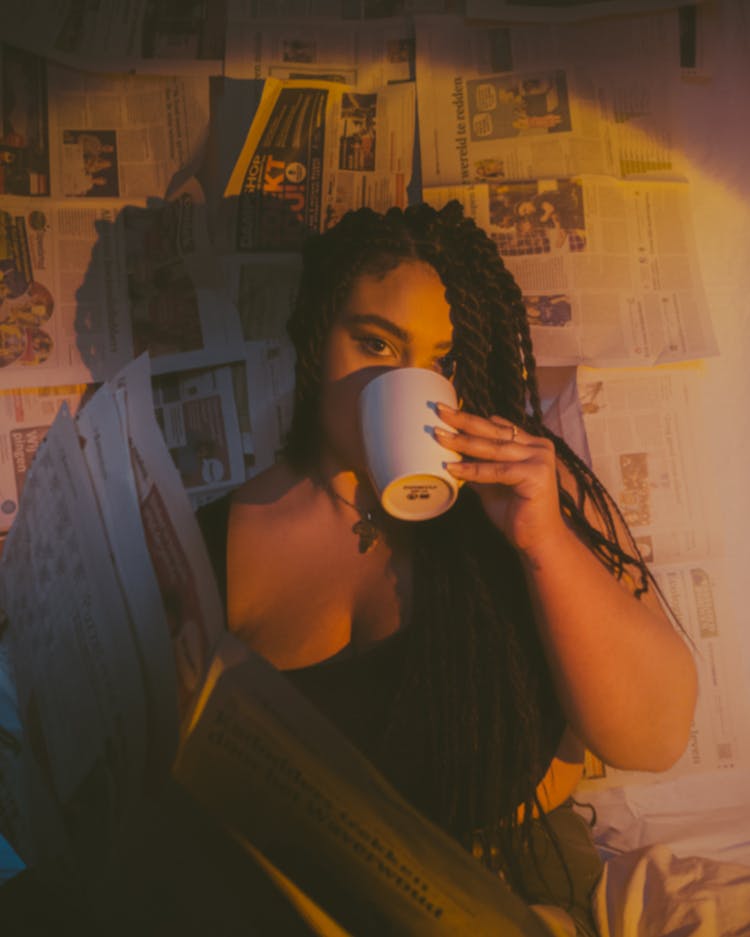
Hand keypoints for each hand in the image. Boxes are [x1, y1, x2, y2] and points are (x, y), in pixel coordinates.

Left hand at [434, 404, 566, 558]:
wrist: (537, 540)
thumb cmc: (516, 513)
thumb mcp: (491, 484)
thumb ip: (480, 467)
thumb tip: (453, 455)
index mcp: (531, 444)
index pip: (496, 427)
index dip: (471, 419)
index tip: (446, 411)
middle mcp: (538, 447)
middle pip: (494, 432)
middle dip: (464, 421)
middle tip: (440, 411)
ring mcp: (540, 459)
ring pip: (493, 448)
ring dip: (463, 442)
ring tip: (439, 436)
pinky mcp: (536, 474)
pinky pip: (497, 470)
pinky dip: (473, 470)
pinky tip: (452, 467)